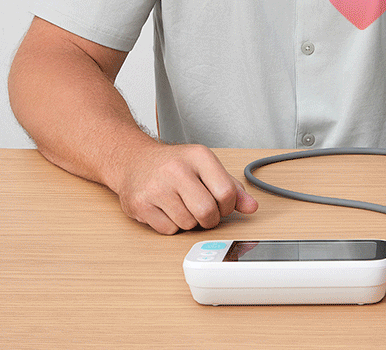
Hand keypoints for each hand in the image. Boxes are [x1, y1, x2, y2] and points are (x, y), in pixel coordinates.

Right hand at [112, 143, 257, 233]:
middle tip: (203, 210)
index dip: (228, 206)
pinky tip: (167, 210)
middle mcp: (176, 169)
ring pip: (188, 224)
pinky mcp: (140, 204)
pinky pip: (169, 230)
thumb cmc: (174, 165)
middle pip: (207, 212)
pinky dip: (172, 226)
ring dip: (190, 222)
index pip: (226, 193)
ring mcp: (156, 187)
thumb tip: (252, 207)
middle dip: (210, 218)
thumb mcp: (206, 167)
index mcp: (199, 156)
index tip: (221, 203)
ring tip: (182, 206)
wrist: (133, 161)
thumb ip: (232, 187)